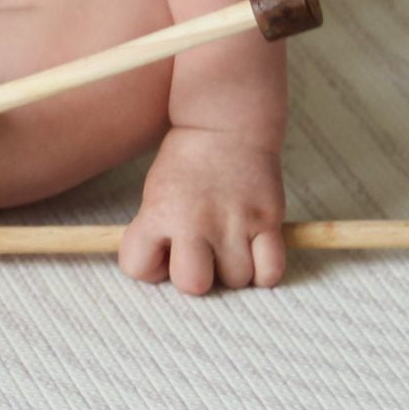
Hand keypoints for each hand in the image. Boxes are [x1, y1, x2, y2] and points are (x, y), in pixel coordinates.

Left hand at [120, 123, 286, 292]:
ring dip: (233, 271)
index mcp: (158, 212)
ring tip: (229, 247)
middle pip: (192, 285)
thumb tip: (165, 273)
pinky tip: (255, 255)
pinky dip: (264, 273)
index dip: (149, 267)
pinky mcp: (267, 220)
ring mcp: (234, 222)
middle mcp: (194, 221)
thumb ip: (157, 232)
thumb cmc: (186, 163)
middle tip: (202, 256)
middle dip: (197, 278)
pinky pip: (270, 272)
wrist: (224, 125)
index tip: (161, 251)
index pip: (137, 267)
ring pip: (236, 281)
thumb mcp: (155, 193)